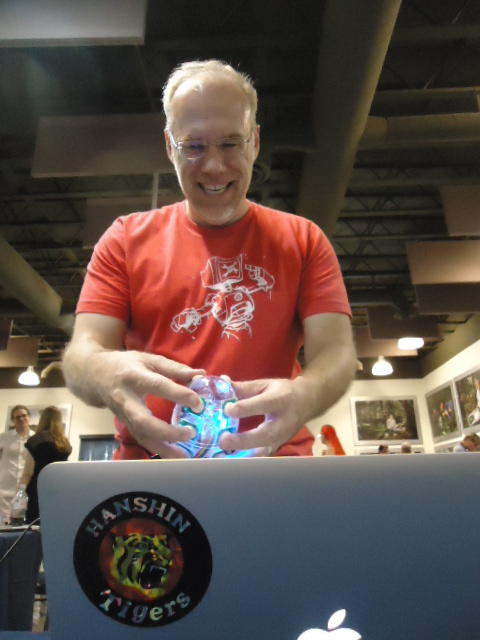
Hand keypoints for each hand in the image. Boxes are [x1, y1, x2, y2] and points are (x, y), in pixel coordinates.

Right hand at [90, 349, 204, 456]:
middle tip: (190, 433)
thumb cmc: (126, 365)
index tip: (198, 402)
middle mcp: (126, 399)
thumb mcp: (149, 359)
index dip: (178, 394)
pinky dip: (158, 450)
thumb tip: (201, 374)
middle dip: (167, 431)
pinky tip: (174, 456)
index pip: (158, 386)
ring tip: (185, 457)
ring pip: (141, 436)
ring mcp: (124, 415)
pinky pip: (142, 440)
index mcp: (134, 376)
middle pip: (143, 420)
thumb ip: (175, 368)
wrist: (94, 375)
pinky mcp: (125, 425)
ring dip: (163, 449)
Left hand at [219, 377, 310, 453]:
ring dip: (244, 452)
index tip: (228, 410)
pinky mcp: (279, 446)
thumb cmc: (283, 391)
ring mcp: (283, 437)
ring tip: (225, 451)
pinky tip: (232, 457)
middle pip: (265, 434)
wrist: (307, 402)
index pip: (264, 404)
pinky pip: (263, 454)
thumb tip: (222, 384)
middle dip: (244, 440)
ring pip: (265, 449)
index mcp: (281, 400)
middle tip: (223, 440)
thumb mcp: (265, 384)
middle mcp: (284, 421)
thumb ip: (243, 388)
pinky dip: (248, 457)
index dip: (245, 408)